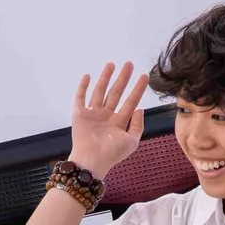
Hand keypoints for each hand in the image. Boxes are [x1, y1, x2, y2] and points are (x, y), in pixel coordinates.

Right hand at [68, 61, 148, 177]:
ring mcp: (93, 114)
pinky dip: (83, 87)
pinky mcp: (79, 115)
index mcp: (119, 122)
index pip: (131, 101)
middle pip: (116, 92)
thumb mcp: (131, 141)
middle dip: (123, 78)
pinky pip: (80, 98)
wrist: (92, 161)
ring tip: (112, 64)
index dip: (138, 89)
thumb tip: (139, 109)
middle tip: (129, 64)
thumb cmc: (112, 154)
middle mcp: (106, 116)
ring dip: (105, 78)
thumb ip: (137, 125)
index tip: (145, 76)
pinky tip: (88, 76)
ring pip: (100, 91)